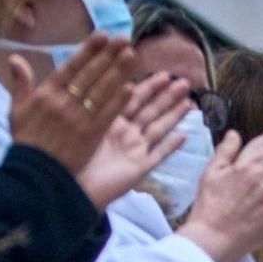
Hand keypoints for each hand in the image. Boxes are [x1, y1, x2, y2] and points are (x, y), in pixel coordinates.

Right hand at [7, 35, 135, 206]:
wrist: (33, 174)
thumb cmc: (26, 142)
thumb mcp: (16, 111)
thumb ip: (19, 84)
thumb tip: (14, 58)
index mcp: (45, 94)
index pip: (71, 67)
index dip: (88, 51)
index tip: (103, 35)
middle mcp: (63, 103)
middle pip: (90, 75)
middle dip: (108, 55)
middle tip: (125, 39)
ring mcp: (78, 119)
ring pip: (101, 91)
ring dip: (118, 72)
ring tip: (132, 55)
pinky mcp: (90, 136)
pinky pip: (106, 115)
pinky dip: (118, 101)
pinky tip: (131, 88)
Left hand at [75, 72, 190, 202]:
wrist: (73, 187)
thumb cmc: (71, 155)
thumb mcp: (85, 123)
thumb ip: (100, 104)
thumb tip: (114, 81)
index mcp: (112, 121)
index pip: (134, 98)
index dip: (150, 86)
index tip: (164, 74)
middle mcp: (126, 133)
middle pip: (151, 111)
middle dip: (168, 97)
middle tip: (185, 83)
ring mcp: (135, 151)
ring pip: (159, 129)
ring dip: (174, 116)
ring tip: (190, 103)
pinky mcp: (140, 168)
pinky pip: (159, 155)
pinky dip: (171, 146)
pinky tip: (184, 135)